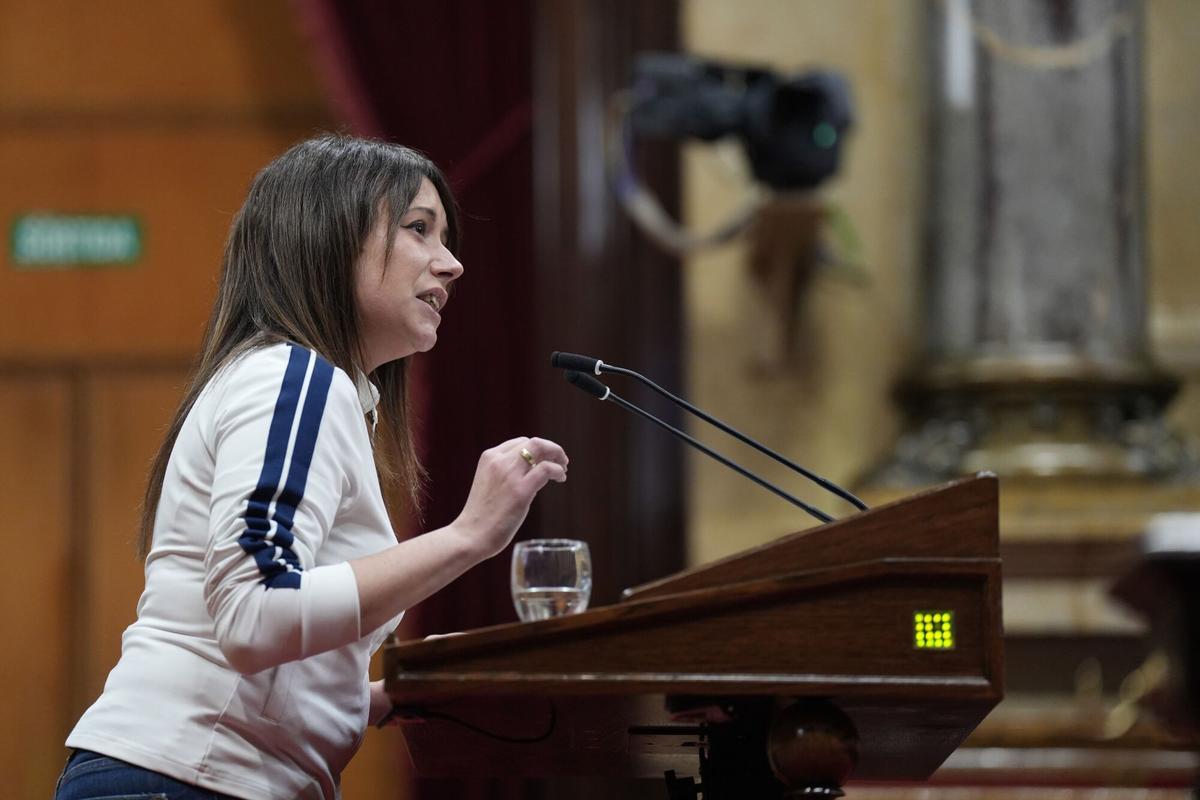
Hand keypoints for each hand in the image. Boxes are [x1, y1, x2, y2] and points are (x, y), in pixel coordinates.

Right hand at [452, 437, 567, 558]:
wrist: (470, 535)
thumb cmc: (481, 517)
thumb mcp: (490, 485)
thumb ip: (507, 475)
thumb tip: (533, 474)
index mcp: (489, 458)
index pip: (519, 443)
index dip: (536, 450)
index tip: (544, 460)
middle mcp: (499, 460)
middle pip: (533, 442)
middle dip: (551, 449)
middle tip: (561, 461)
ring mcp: (510, 474)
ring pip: (541, 448)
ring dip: (557, 456)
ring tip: (563, 469)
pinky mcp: (521, 490)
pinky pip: (546, 469)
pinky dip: (558, 470)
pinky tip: (560, 478)